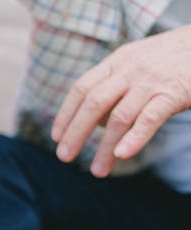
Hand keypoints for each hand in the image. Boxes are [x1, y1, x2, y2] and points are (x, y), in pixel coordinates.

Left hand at [51, 25, 190, 176]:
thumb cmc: (172, 58)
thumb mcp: (137, 62)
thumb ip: (114, 86)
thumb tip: (92, 122)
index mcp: (116, 62)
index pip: (81, 88)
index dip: (66, 113)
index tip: (56, 137)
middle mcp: (129, 70)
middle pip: (93, 103)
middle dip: (75, 132)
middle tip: (64, 157)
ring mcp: (151, 81)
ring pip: (119, 117)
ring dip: (105, 147)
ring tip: (98, 171)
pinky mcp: (173, 92)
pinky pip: (149, 118)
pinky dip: (134, 137)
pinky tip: (122, 154)